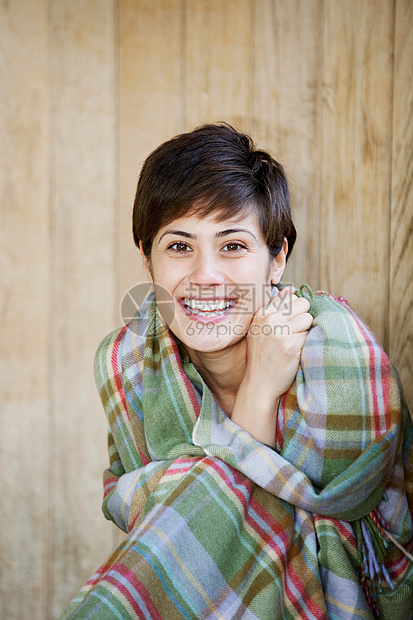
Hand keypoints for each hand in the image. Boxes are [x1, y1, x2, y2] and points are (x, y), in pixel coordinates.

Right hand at [245, 286, 311, 400]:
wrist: (259, 384)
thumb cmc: (262, 357)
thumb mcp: (260, 329)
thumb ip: (275, 307)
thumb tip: (290, 288)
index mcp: (261, 314)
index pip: (289, 297)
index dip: (295, 310)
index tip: (289, 323)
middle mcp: (269, 320)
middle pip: (303, 304)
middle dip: (303, 317)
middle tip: (294, 333)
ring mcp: (280, 332)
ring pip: (308, 318)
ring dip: (306, 331)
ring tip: (294, 343)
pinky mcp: (291, 345)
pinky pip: (310, 334)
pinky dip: (306, 343)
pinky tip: (295, 352)